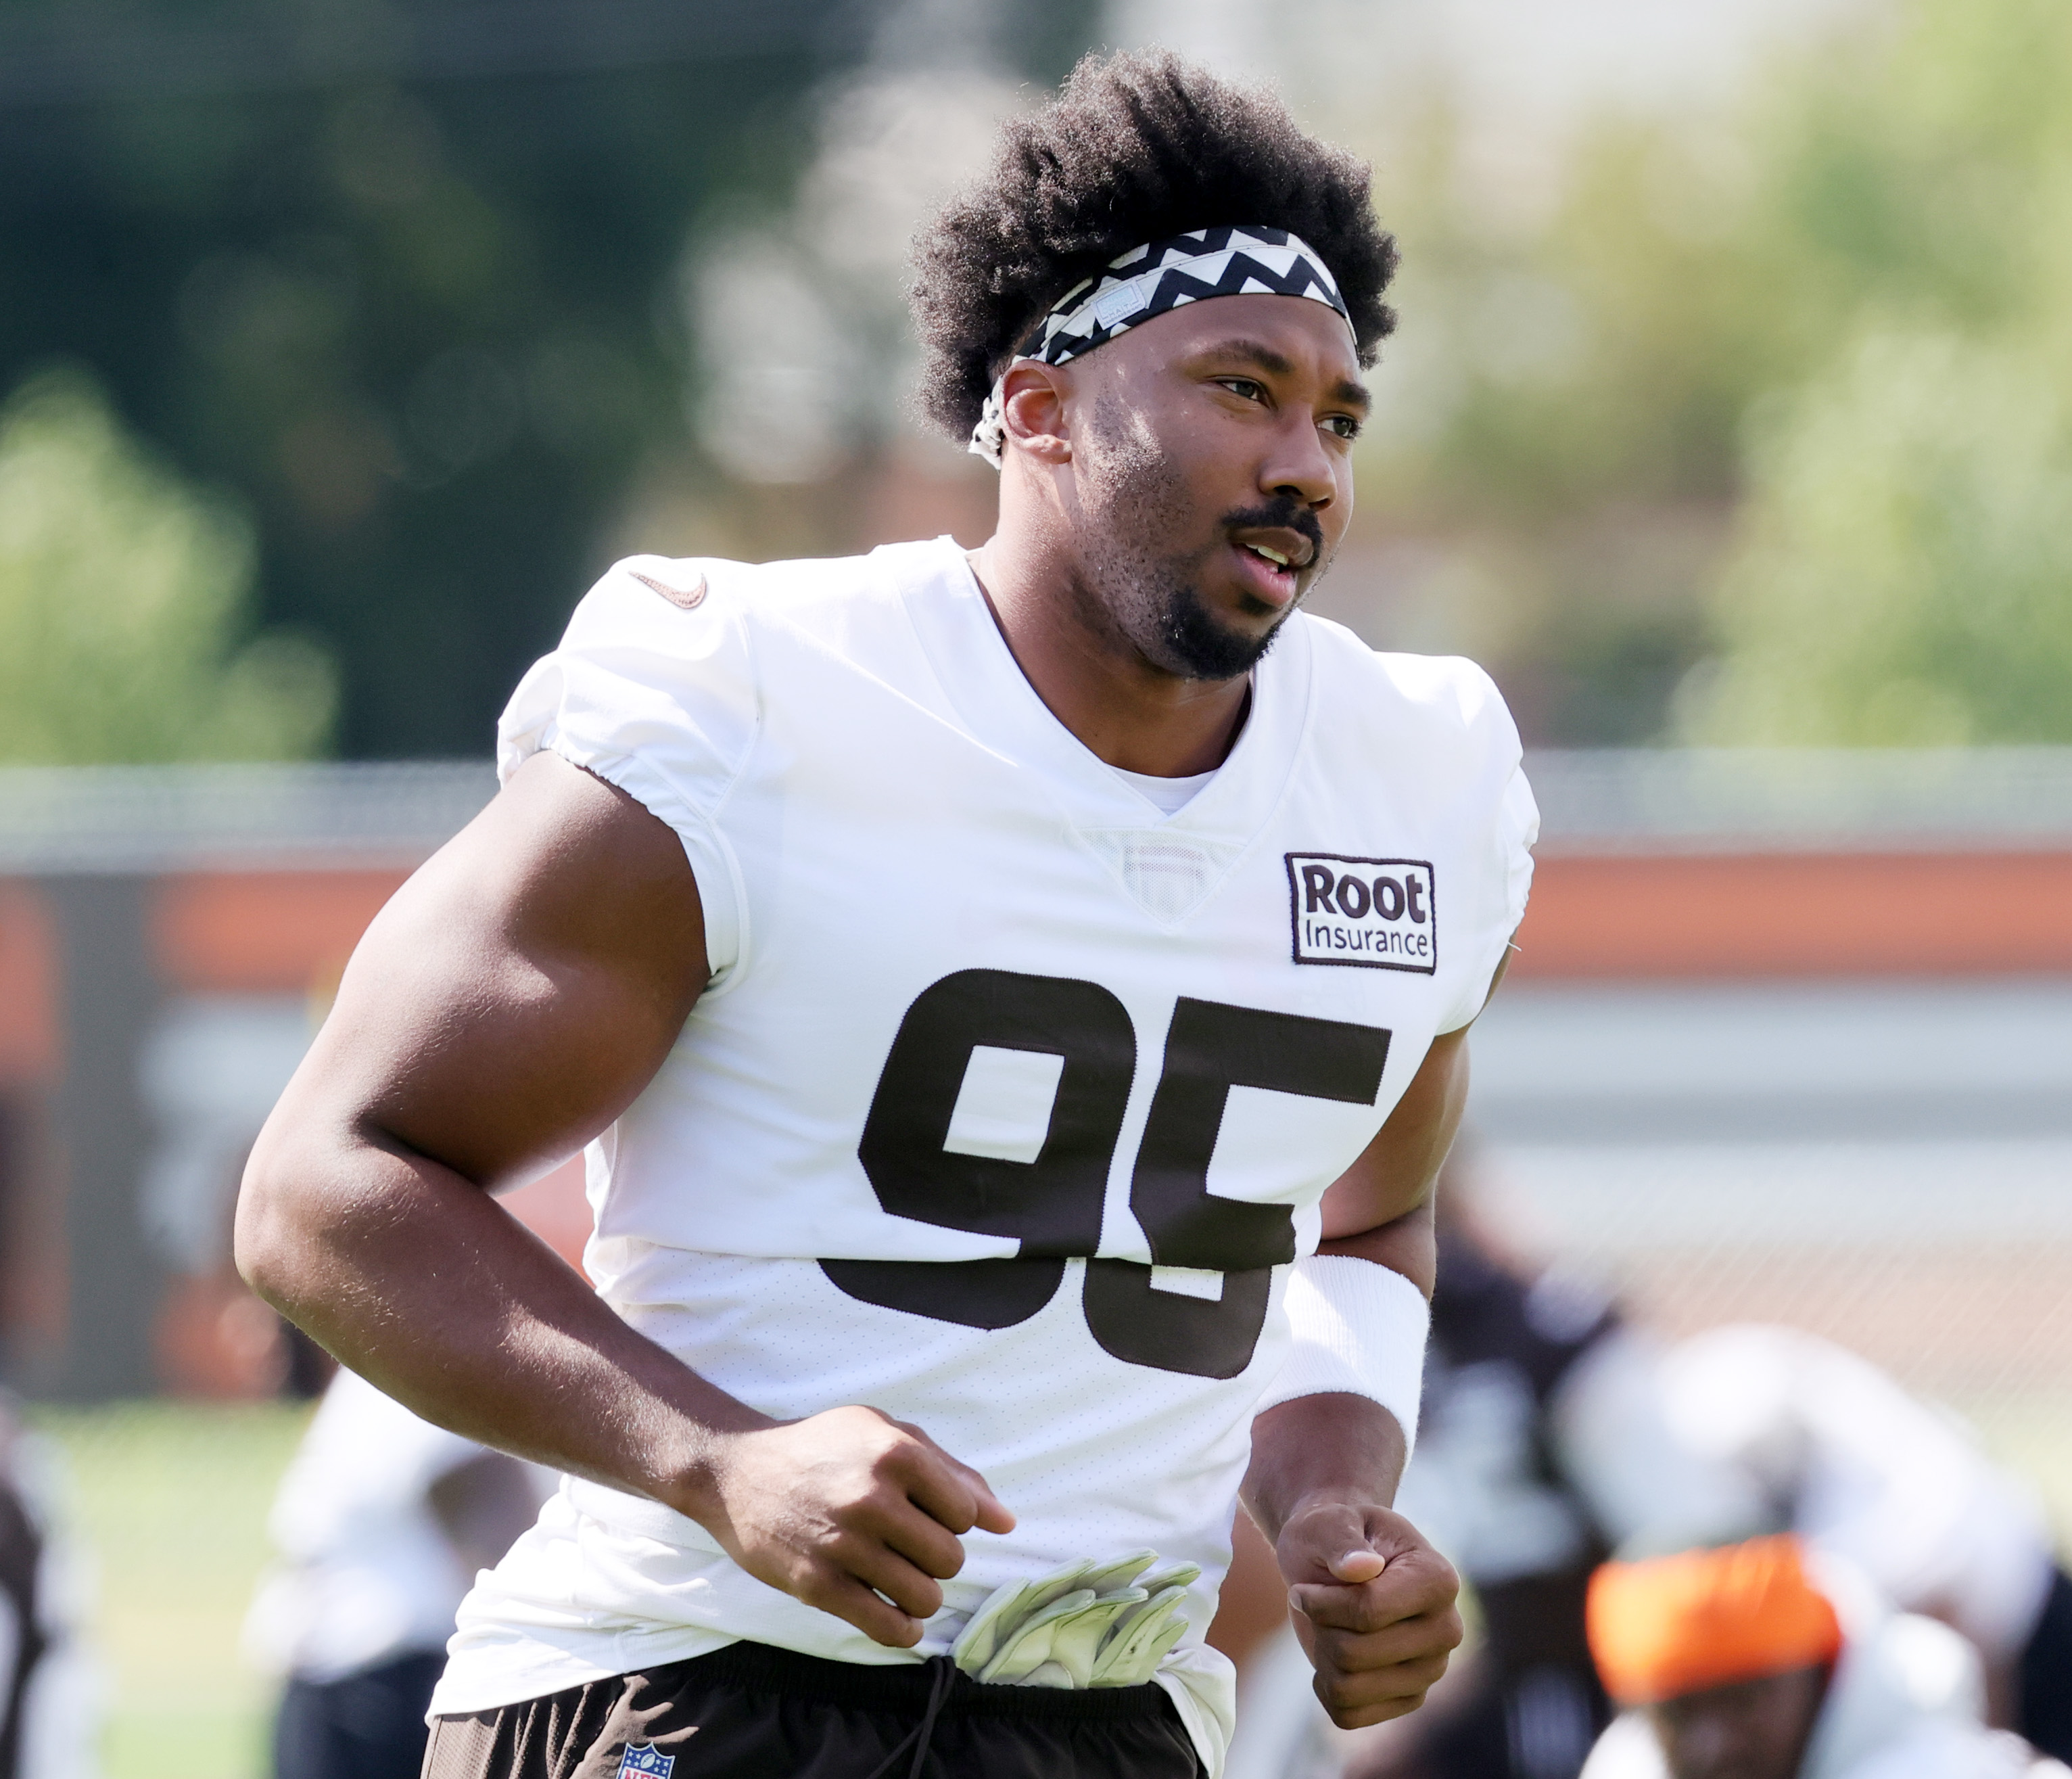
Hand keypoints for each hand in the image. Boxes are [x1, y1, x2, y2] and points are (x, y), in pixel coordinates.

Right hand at [696, 1404, 1015, 1647]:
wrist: (736, 1471)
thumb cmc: (822, 1447)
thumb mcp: (886, 1434)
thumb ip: (952, 1473)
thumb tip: (1006, 1523)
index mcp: (897, 1453)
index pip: (966, 1512)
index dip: (953, 1518)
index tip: (928, 1514)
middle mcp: (873, 1497)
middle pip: (950, 1557)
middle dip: (938, 1558)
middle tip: (911, 1548)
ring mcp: (844, 1544)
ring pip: (924, 1596)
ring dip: (921, 1595)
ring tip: (902, 1579)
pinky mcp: (818, 1584)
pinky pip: (886, 1627)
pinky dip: (902, 1630)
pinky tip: (898, 1618)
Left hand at [1278, 1491, 1461, 1727]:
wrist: (1337, 1559)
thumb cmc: (1334, 1535)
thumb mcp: (1328, 1522)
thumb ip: (1342, 1539)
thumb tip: (1363, 1567)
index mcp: (1438, 1580)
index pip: (1368, 1612)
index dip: (1320, 1603)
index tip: (1305, 1587)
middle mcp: (1446, 1630)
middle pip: (1354, 1653)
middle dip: (1320, 1626)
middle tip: (1318, 1602)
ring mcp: (1431, 1670)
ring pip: (1348, 1688)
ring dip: (1321, 1654)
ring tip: (1329, 1626)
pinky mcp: (1409, 1699)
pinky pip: (1348, 1715)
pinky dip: (1325, 1687)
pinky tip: (1332, 1657)